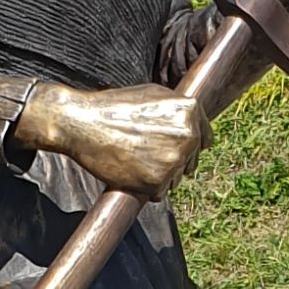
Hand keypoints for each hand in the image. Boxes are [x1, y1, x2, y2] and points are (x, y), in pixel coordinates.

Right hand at [12, 83, 209, 197]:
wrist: (83, 123)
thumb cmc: (114, 106)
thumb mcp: (154, 93)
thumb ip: (178, 108)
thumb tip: (194, 122)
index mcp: (190, 110)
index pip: (205, 139)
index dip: (190, 146)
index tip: (175, 149)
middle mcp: (188, 134)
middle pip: (191, 162)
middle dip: (173, 162)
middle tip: (145, 154)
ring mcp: (174, 159)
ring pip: (177, 179)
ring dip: (160, 177)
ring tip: (135, 160)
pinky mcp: (158, 181)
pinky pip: (160, 194)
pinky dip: (147, 189)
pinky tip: (130, 172)